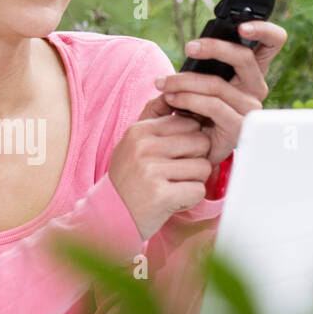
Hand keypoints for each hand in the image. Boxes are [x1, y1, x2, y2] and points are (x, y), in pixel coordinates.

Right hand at [108, 111, 213, 240]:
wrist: (109, 217)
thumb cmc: (129, 179)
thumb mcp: (134, 143)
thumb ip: (157, 120)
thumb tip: (180, 97)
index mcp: (139, 131)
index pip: (188, 122)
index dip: (191, 140)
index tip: (177, 155)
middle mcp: (143, 147)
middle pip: (201, 142)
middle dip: (197, 159)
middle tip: (177, 174)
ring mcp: (151, 171)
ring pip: (203, 167)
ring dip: (194, 181)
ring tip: (173, 187)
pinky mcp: (160, 195)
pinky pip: (198, 190)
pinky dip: (190, 199)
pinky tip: (172, 201)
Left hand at [146, 20, 287, 164]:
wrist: (191, 148)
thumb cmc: (194, 110)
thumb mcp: (198, 82)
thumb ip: (202, 64)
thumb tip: (194, 46)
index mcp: (250, 71)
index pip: (273, 42)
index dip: (263, 30)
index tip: (241, 26)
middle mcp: (255, 88)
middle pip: (244, 58)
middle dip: (214, 48)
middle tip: (190, 47)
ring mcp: (250, 108)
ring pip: (218, 84)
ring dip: (184, 80)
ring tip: (163, 83)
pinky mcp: (239, 126)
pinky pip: (212, 106)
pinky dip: (187, 100)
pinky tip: (171, 99)